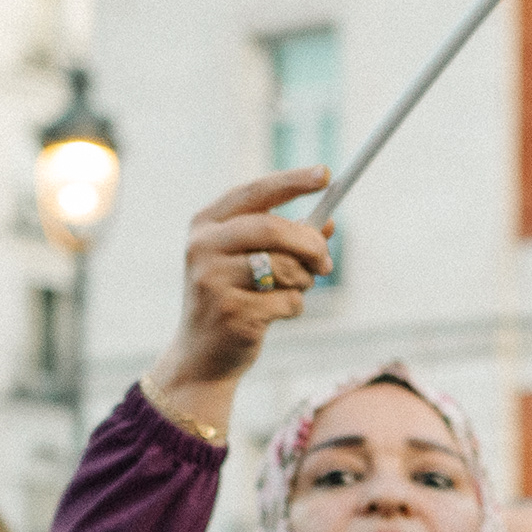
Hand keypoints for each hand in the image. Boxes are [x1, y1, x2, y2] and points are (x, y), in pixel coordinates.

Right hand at [143, 170, 336, 431]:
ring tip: (291, 291)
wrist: (201, 356)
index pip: (255, 192)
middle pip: (274, 229)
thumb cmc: (232, 299)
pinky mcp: (231, 313)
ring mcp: (213, 280)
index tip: (327, 175)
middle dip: (310, 243)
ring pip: (286, 267)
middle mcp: (203, 247)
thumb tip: (330, 221)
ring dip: (303, 281)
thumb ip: (285, 239)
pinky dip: (293, 307)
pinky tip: (273, 315)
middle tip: (327, 261)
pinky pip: (287, 301)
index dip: (293, 182)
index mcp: (206, 224)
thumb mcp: (250, 262)